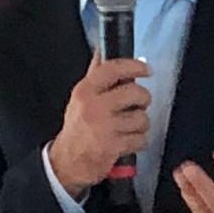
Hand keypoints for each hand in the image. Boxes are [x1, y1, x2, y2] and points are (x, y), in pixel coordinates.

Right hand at [49, 54, 151, 196]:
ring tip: (129, 127)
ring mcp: (105, 126)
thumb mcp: (80, 98)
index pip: (113, 69)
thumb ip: (95, 74)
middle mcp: (94, 106)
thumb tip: (102, 50)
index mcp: (85, 91)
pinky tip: (128, 141)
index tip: (146, 69)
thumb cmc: (77, 128)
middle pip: (135, 93)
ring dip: (140, 124)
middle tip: (138, 105)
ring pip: (142, 118)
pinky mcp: (114, 146)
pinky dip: (139, 141)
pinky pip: (141, 138)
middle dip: (143, 100)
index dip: (134, 66)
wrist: (67, 162)